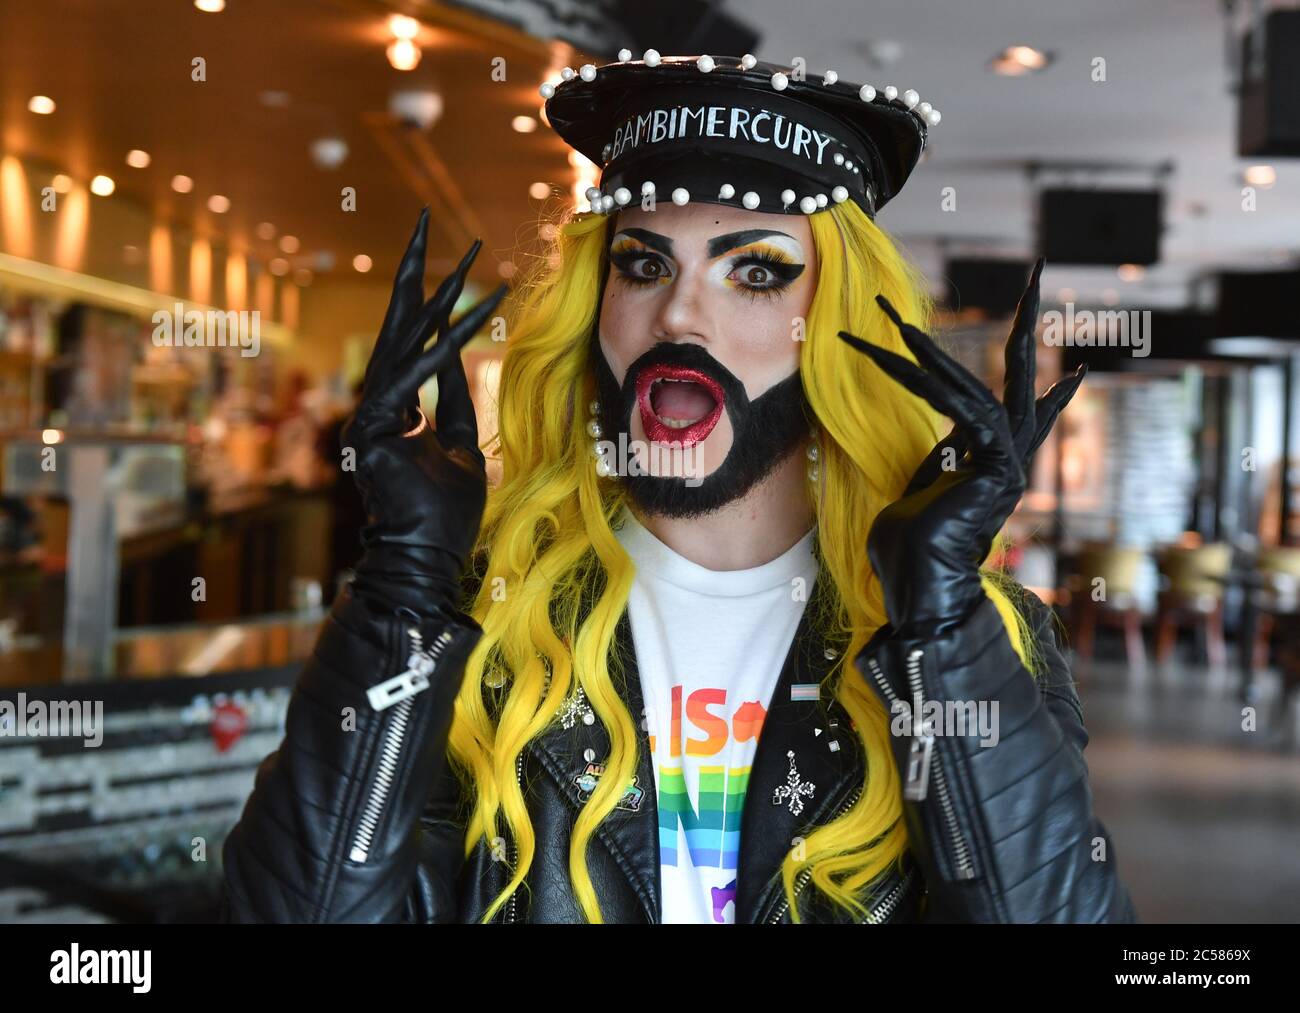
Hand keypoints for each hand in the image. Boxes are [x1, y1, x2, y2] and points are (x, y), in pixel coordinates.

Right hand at [343, 208, 506, 615]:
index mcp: (393, 409)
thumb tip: (458, 354)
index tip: (459, 262)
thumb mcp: (461, 442)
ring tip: (454, 246)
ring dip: (434, 293)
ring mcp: (368, 415)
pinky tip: (466, 312)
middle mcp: (376, 405)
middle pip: (398, 325)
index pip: (413, 343)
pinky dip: (441, 347)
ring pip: (404, 340)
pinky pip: (412, 378)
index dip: (435, 303)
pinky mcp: (371, 429)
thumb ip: (454, 399)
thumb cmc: (446, 510)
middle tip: (426, 217)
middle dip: (414, 271)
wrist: (428, 557)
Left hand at [837, 258, 1085, 638]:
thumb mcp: (915, 494)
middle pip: (1023, 380)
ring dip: (930, 352)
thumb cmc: (908, 554)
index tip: (1077, 371)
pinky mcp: (998, 468)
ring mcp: (1008, 464)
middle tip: (1038, 271)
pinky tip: (901, 348)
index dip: (1043, 391)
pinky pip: (965, 409)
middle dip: (1027, 325)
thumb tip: (939, 444)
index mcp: (992, 465)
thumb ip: (933, 463)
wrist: (919, 593)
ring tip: (892, 319)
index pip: (1016, 413)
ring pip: (977, 389)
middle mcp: (1009, 460)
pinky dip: (928, 378)